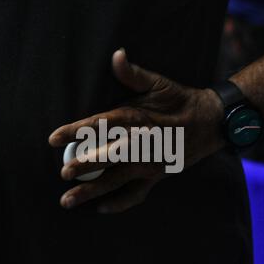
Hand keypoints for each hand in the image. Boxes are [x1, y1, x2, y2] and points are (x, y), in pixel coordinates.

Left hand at [49, 49, 224, 213]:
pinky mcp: (156, 177)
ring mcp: (149, 164)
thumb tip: (116, 55)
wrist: (209, 123)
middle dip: (84, 166)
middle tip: (63, 173)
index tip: (53, 138)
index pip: (100, 125)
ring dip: (92, 192)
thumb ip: (133, 74)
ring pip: (116, 180)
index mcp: (137, 119)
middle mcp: (141, 144)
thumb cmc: (180, 100)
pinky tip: (101, 209)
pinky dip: (119, 204)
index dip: (75, 131)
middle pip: (107, 157)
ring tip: (67, 201)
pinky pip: (136, 195)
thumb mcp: (159, 83)